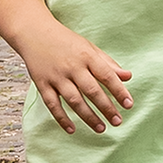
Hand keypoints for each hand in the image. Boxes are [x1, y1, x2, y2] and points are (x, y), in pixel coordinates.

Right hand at [13, 21, 132, 133]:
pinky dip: (61, 118)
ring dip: (88, 116)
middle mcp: (72, 66)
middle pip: (92, 90)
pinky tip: (72, 130)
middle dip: (106, 108)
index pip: (106, 75)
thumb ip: (108, 63)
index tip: (129, 105)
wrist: (34, 32)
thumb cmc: (66, 41)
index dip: (119, 91)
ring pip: (74, 100)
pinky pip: (52, 104)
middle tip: (118, 122)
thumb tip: (128, 77)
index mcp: (86, 55)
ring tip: (101, 128)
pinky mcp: (42, 84)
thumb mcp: (89, 47)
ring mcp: (56, 76)